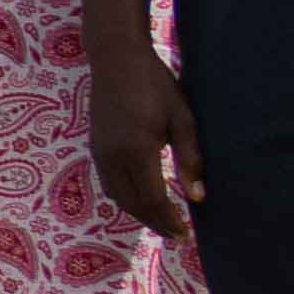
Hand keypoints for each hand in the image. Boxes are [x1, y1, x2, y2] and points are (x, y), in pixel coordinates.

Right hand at [89, 39, 200, 233]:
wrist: (116, 59)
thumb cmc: (156, 84)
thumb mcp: (182, 119)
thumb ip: (190, 159)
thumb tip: (198, 197)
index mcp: (137, 151)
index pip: (153, 199)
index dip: (169, 220)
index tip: (186, 234)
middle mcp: (113, 157)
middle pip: (132, 204)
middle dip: (154, 223)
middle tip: (175, 234)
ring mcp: (99, 152)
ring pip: (117, 196)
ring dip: (138, 212)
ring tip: (160, 220)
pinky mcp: (95, 146)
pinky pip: (108, 183)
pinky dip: (125, 197)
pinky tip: (140, 197)